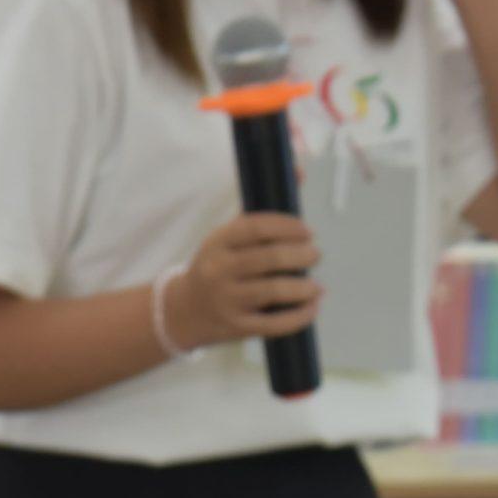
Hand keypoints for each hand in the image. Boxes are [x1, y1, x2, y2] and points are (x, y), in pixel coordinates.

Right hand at [168, 214, 322, 349]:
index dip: (287, 227)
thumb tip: (299, 172)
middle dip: (302, 255)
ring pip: (275, 291)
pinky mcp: (237, 326)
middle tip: (314, 255)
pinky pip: (275, 324)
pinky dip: (300, 316)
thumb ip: (260, 214)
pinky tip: (312, 306)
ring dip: (304, 287)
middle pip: (271, 259)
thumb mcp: (225, 239)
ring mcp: (227, 300)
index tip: (306, 231)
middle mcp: (219, 270)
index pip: (256, 227)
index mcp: (217, 243)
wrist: (183, 311)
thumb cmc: (215, 268)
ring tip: (315, 285)